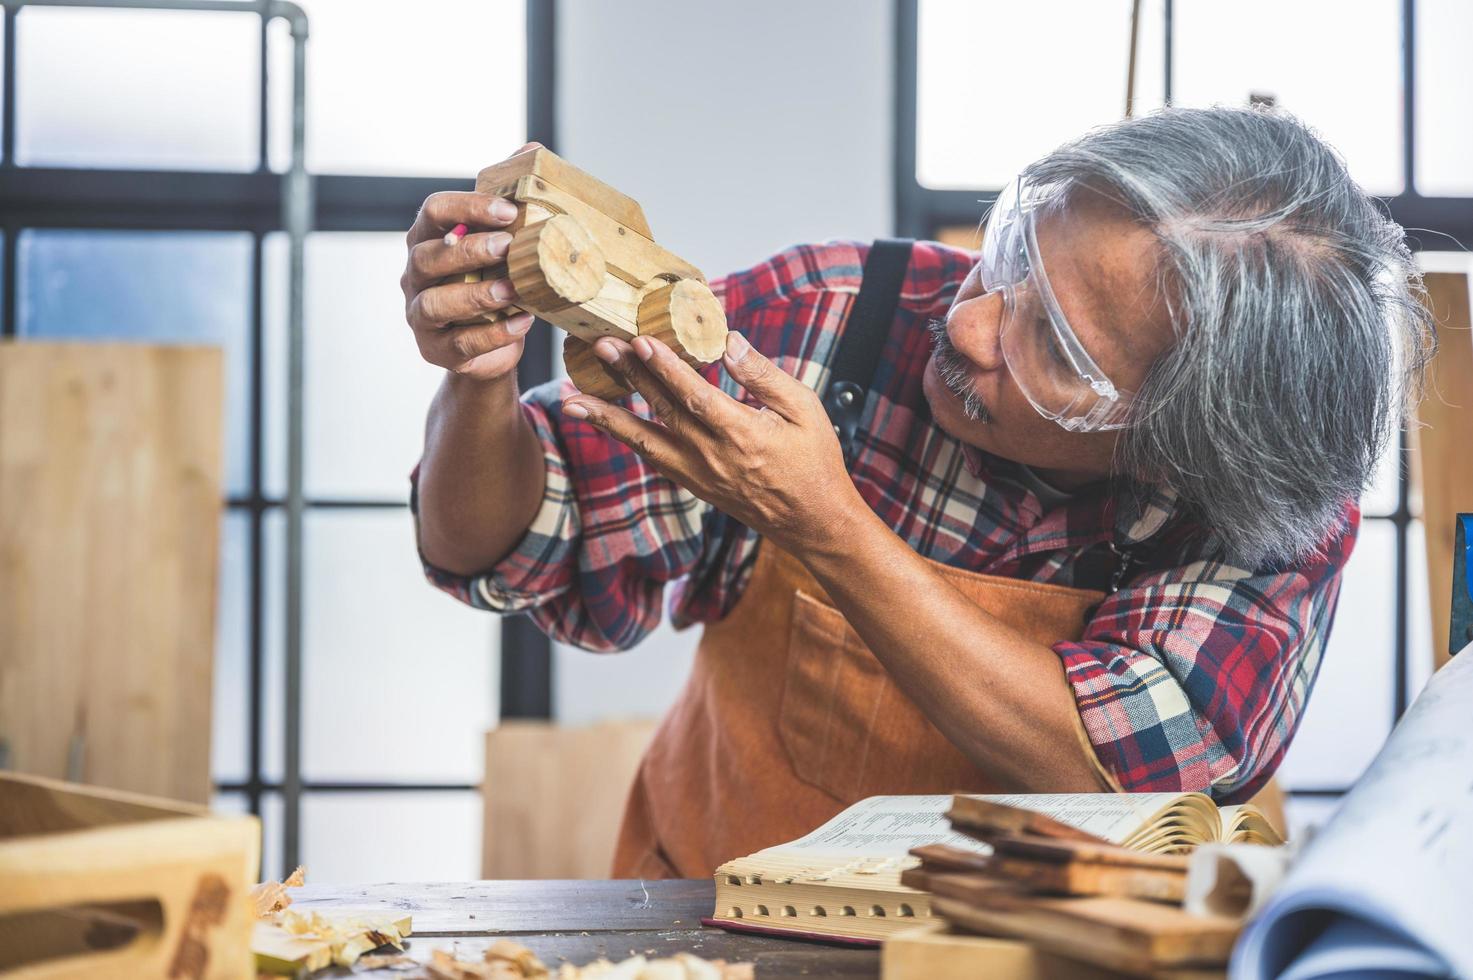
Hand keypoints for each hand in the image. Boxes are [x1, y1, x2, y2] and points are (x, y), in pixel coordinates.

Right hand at [400, 142, 540, 381]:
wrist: (492, 343)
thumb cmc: (494, 279)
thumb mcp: (502, 240)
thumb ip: (509, 197)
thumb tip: (532, 149)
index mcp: (428, 236)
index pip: (434, 210)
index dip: (468, 208)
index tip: (510, 211)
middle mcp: (415, 273)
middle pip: (429, 256)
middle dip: (470, 250)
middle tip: (510, 247)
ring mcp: (420, 313)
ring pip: (436, 303)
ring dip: (476, 295)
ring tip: (513, 291)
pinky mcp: (435, 349)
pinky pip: (459, 342)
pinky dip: (491, 334)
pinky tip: (521, 323)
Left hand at [560, 332, 864, 555]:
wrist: (812, 522)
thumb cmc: (814, 461)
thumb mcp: (805, 410)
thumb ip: (765, 376)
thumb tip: (730, 343)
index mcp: (742, 434)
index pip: (693, 395)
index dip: (664, 368)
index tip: (638, 341)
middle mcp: (712, 456)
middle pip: (660, 410)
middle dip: (627, 377)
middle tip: (597, 348)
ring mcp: (699, 474)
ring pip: (644, 441)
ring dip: (607, 418)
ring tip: (572, 400)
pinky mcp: (694, 485)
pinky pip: (653, 459)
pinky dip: (627, 441)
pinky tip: (606, 424)